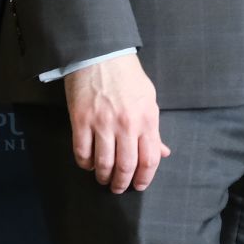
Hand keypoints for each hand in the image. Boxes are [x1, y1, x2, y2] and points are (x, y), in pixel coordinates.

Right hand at [63, 53, 169, 192]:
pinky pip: (82, 153)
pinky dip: (85, 164)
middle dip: (122, 183)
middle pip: (126, 166)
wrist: (101, 56)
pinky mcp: (81, 121)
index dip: (145, 178)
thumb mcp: (149, 99)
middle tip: (118, 187)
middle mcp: (127, 124)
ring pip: (103, 164)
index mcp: (147, 118)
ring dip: (103, 177)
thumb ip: (154, 129)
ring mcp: (102, 123)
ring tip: (103, 179)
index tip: (139, 186)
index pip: (150, 158)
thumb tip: (162, 152)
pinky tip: (89, 164)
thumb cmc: (128, 77)